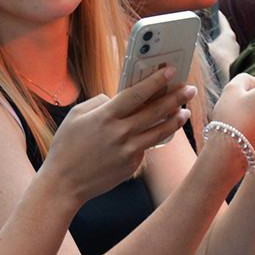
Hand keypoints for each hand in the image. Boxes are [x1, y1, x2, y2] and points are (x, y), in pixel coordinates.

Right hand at [42, 69, 193, 205]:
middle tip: (190, 89)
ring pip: (160, 132)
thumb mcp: (76, 116)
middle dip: (176, 98)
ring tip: (186, 111)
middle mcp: (120, 133)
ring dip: (175, 120)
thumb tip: (119, 98)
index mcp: (105, 117)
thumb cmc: (66, 146)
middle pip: (155, 112)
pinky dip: (151, 138)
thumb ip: (100, 102)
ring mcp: (128, 151)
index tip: (170, 71)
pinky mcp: (132, 165)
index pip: (137, 94)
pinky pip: (145, 147)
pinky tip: (157, 133)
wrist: (64, 184)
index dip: (156, 81)